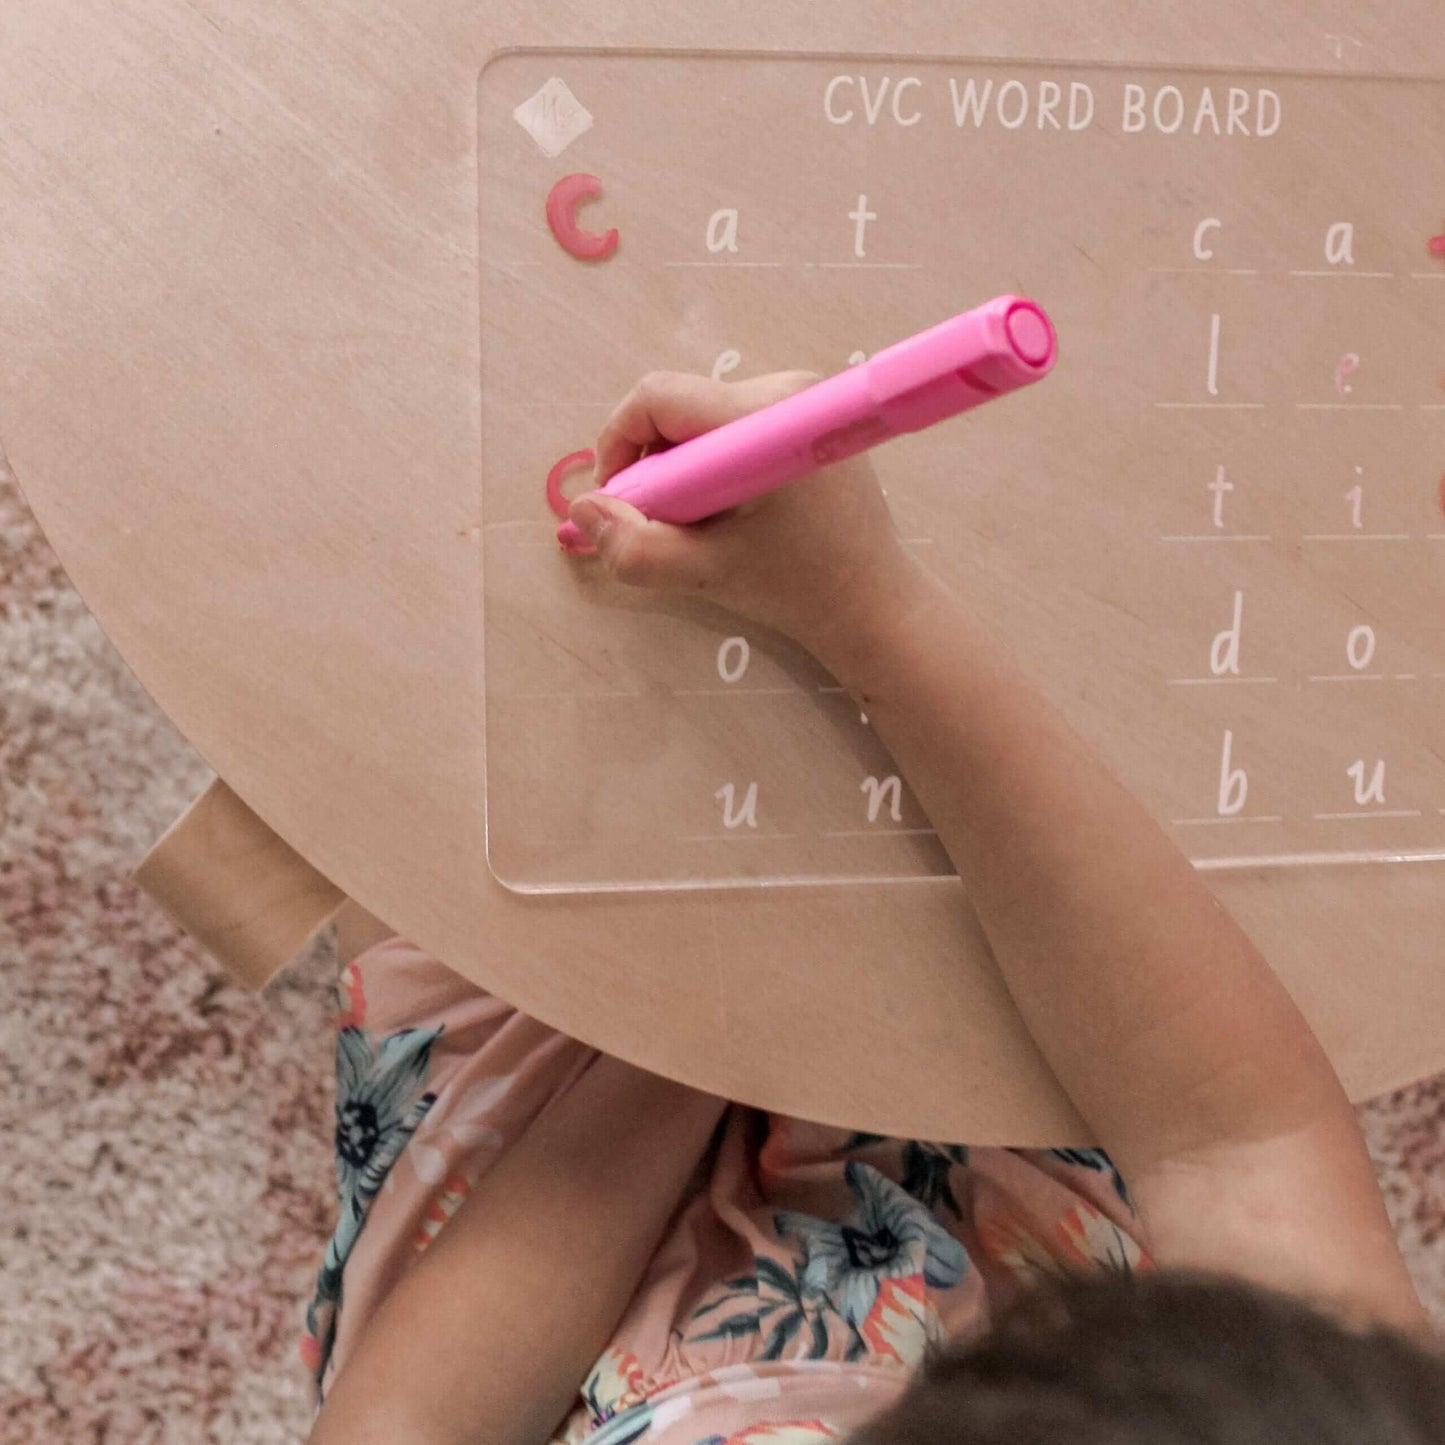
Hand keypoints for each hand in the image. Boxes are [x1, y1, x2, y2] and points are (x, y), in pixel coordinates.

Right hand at [564, 369, 929, 664]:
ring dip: (682, 469)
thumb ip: (634, 546)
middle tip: (663, 524)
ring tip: (702, 524)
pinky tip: (732, 512)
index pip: (657, 397)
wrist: (873, 600)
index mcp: (760, 420)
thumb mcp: (704, 574)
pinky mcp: (808, 415)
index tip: (619, 501)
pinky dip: (712, 465)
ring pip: (702, 418)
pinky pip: (731, 424)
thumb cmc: (795, 587)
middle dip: (653, 465)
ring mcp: (802, 398)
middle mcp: (784, 389)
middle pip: (678, 406)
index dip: (618, 445)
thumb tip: (583, 509)